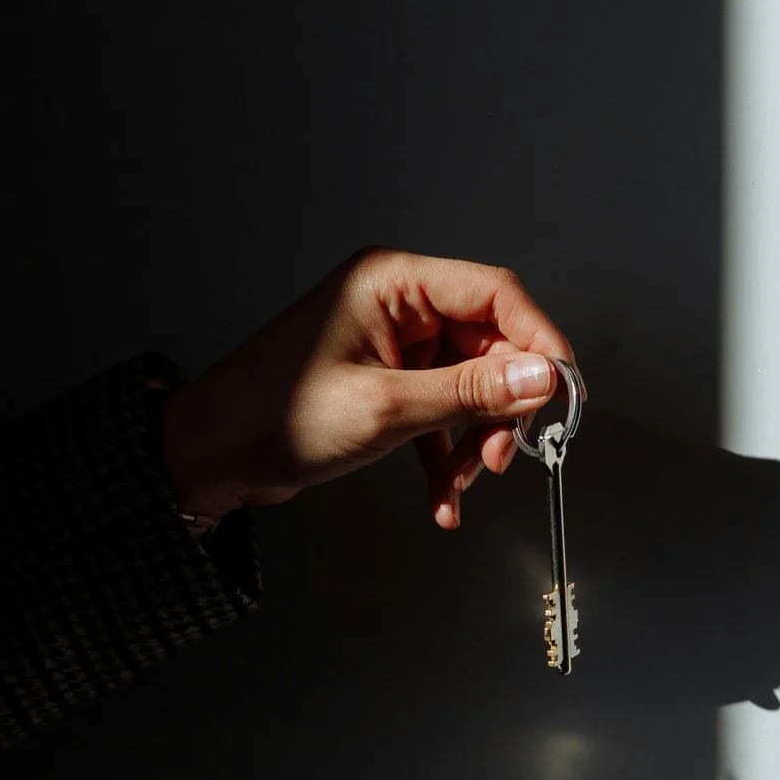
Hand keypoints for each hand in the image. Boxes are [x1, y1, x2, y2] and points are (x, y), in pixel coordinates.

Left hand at [160, 248, 576, 528]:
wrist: (214, 455)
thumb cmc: (277, 417)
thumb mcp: (387, 408)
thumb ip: (471, 390)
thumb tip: (541, 375)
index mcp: (394, 282)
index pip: (496, 294)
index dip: (540, 341)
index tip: (565, 393)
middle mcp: (398, 303)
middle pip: (490, 344)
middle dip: (501, 407)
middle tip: (502, 457)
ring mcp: (393, 343)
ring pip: (470, 384)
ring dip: (474, 440)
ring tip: (461, 484)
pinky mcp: (387, 381)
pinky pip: (442, 409)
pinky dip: (448, 453)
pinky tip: (443, 497)